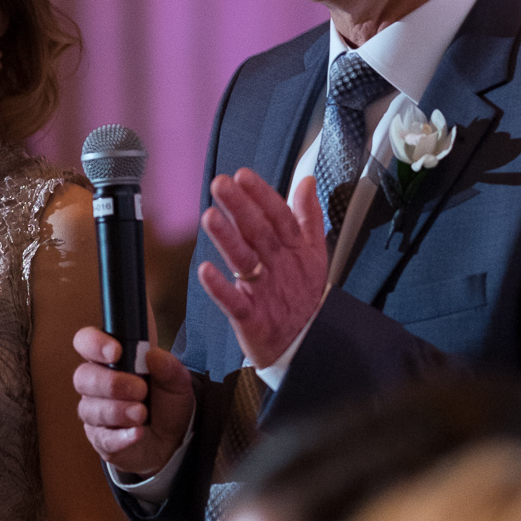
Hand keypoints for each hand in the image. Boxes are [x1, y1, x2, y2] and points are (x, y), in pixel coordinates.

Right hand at [72, 328, 194, 477]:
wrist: (173, 440)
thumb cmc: (166, 403)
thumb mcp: (177, 381)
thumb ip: (168, 366)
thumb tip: (153, 355)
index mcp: (110, 360)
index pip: (86, 342)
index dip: (94, 344)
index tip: (116, 352)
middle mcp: (96, 384)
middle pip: (82, 377)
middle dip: (112, 383)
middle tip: (141, 389)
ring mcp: (95, 413)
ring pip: (90, 409)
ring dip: (118, 411)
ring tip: (143, 413)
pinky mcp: (101, 439)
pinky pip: (102, 438)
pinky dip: (121, 435)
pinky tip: (138, 433)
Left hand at [199, 170, 327, 369]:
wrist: (308, 345)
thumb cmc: (304, 296)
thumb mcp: (315, 254)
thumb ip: (309, 217)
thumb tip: (307, 182)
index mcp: (294, 250)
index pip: (279, 216)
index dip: (262, 196)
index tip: (243, 176)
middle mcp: (279, 267)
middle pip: (260, 232)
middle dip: (240, 207)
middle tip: (221, 185)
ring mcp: (265, 292)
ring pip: (245, 261)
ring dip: (227, 239)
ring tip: (209, 217)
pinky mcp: (252, 318)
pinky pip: (235, 302)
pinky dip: (220, 288)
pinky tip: (206, 271)